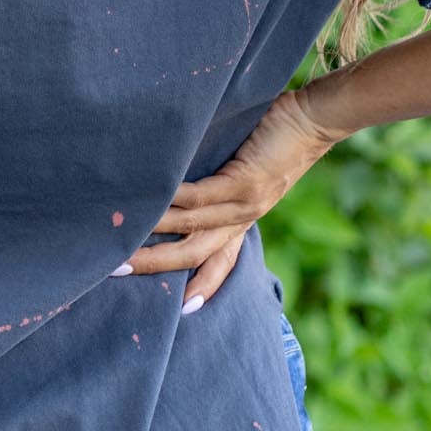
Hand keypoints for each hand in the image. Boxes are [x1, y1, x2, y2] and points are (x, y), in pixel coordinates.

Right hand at [117, 84, 351, 311]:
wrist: (316, 119)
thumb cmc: (278, 137)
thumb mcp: (246, 169)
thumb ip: (217, 181)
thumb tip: (171, 180)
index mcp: (244, 219)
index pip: (220, 262)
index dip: (200, 287)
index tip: (178, 311)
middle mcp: (244, 219)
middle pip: (196, 256)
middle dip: (154, 266)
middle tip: (114, 271)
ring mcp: (246, 204)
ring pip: (192, 230)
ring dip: (153, 233)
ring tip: (118, 234)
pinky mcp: (246, 182)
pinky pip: (201, 196)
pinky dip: (172, 199)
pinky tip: (150, 197)